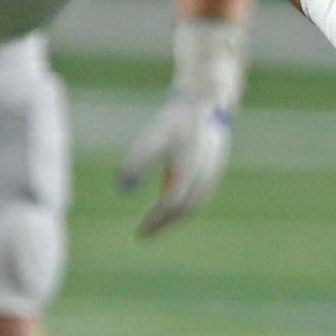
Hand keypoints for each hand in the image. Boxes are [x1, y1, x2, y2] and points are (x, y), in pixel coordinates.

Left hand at [118, 91, 231, 235]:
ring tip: (156, 222)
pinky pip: (199, 194)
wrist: (207, 101)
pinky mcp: (214, 167)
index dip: (155, 222)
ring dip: (174, 216)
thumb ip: (138, 161)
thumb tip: (122, 187)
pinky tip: (169, 200)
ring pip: (193, 204)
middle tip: (144, 234)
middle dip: (164, 224)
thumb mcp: (154, 138)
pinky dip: (184, 204)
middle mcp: (203, 178)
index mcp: (188, 173)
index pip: (170, 206)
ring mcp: (212, 174)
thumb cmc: (177, 119)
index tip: (140, 233)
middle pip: (184, 211)